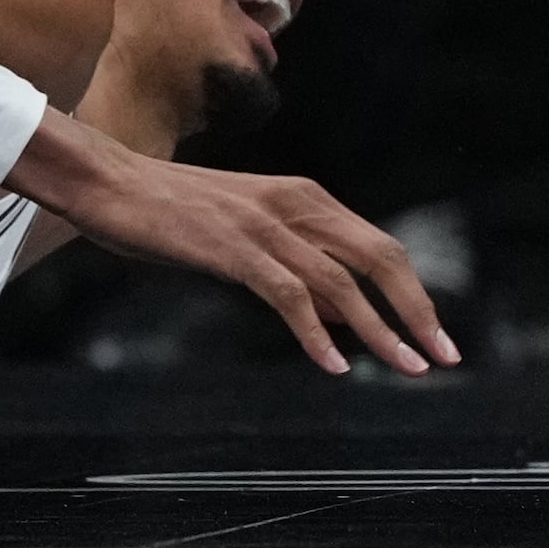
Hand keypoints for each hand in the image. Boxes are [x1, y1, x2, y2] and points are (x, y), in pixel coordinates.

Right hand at [3, 110, 458, 375]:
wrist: (105, 180)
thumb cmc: (164, 206)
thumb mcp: (241, 224)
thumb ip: (290, 257)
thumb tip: (337, 309)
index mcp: (301, 195)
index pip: (378, 245)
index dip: (413, 291)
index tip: (434, 332)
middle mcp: (294, 204)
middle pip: (379, 259)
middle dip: (417, 311)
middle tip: (443, 356)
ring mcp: (264, 225)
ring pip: (342, 284)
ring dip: (381, 331)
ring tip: (406, 367)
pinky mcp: (233, 248)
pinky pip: (289, 297)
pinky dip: (316, 334)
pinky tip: (332, 366)